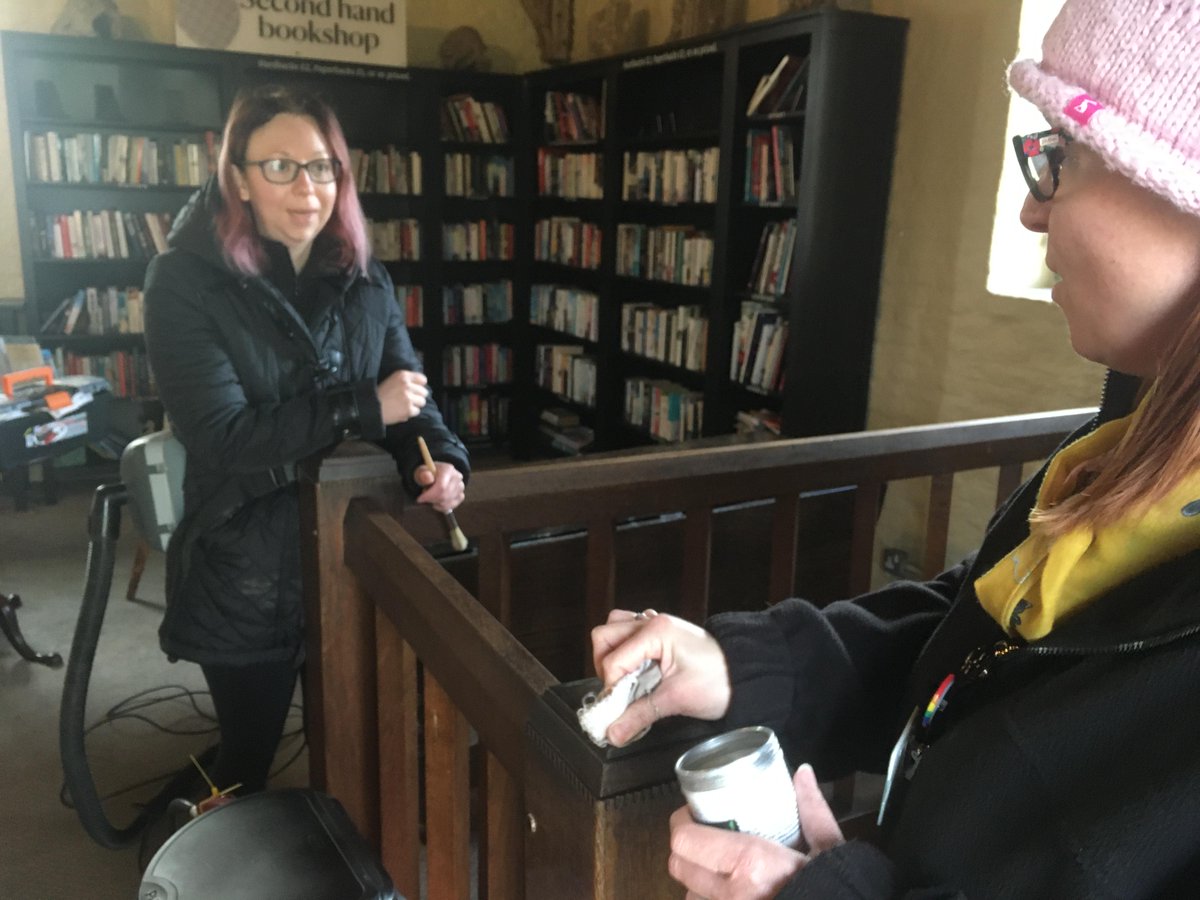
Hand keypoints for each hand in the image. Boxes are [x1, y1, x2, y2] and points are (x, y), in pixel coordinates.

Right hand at [378, 369, 427, 424]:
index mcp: (403, 375)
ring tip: (404, 406)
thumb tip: (421, 386)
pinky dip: (410, 413)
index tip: (415, 390)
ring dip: (415, 405)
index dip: (419, 386)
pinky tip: (401, 411)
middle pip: (424, 392)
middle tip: (408, 400)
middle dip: (417, 396)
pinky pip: (417, 411)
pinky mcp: (408, 409)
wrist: (370, 407)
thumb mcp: (392, 380)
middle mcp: (407, 385)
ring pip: (422, 402)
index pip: (422, 379)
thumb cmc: (380, 394)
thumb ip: (406, 381)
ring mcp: (408, 397)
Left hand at [413, 461, 464, 513]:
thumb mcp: (421, 471)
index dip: (430, 495)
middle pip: (445, 495)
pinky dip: (443, 507)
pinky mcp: (461, 495)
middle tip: (424, 498)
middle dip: (432, 500)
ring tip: (430, 497)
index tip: (420, 499)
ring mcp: (460, 486)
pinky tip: (437, 503)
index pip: (441, 487)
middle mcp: (457, 477)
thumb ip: (422, 474)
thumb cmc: (427, 473)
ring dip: (436, 503)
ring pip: (448, 501)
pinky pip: (453, 505)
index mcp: (448, 469)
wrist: (435, 474)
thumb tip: (427, 477)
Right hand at [591, 609, 731, 745]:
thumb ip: (639, 715)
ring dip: (612, 655)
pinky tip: (637, 671)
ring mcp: (656, 625)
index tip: (615, 710)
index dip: (611, 688)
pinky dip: (626, 651)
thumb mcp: (676, 700)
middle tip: (617, 692)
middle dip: (605, 666)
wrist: (747, 675)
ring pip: (614, 629)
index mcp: (656, 632)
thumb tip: (613, 732)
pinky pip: (630, 634)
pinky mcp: (661, 635)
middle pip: (604, 636)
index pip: (614, 660)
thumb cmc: (720, 681)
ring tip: (624, 680)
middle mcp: (652, 622)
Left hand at [668, 764, 843, 898]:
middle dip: (686, 848)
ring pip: (689, 894)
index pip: (684, 840)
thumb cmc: (836, 885)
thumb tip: (802, 772)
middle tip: (704, 835)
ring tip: (715, 866)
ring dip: (697, 879)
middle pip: (678, 866)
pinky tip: (727, 891)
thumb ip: (812, 809)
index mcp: (749, 863)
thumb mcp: (829, 846)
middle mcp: (731, 894)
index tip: (695, 813)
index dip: (682, 823)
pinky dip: (709, 899)